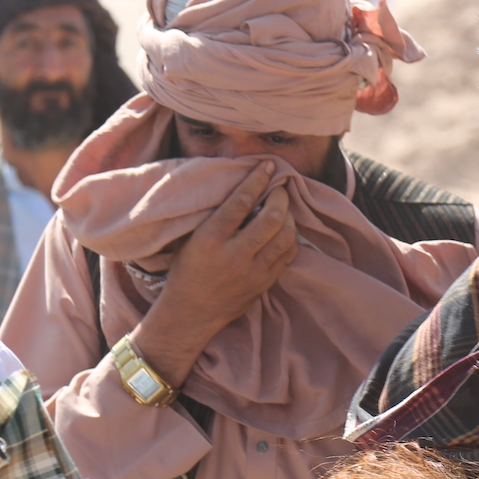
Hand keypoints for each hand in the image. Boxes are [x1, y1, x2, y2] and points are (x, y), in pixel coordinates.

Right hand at [131, 160, 298, 387]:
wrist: (191, 313)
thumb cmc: (187, 270)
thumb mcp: (193, 239)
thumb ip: (217, 217)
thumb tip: (245, 190)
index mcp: (211, 238)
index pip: (241, 201)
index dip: (258, 179)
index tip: (268, 165)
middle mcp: (235, 254)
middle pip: (272, 217)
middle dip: (280, 197)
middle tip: (279, 188)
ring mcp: (254, 270)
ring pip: (286, 236)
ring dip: (289, 216)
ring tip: (283, 208)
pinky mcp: (265, 282)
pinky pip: (288, 254)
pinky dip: (291, 237)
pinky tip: (285, 229)